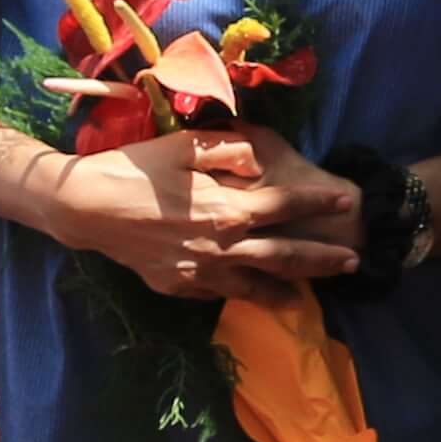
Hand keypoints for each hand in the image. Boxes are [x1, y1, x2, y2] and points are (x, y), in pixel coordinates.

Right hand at [48, 130, 355, 299]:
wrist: (87, 209)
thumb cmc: (135, 170)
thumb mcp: (183, 145)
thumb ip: (228, 151)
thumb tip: (258, 160)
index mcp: (229, 208)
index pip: (287, 205)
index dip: (319, 201)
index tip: (346, 200)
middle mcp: (223, 247)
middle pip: (285, 255)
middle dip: (322, 259)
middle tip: (353, 261)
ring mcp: (202, 272)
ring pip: (255, 286)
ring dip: (287, 289)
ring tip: (307, 294)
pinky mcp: (179, 286)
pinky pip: (219, 293)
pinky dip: (241, 296)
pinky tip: (250, 295)